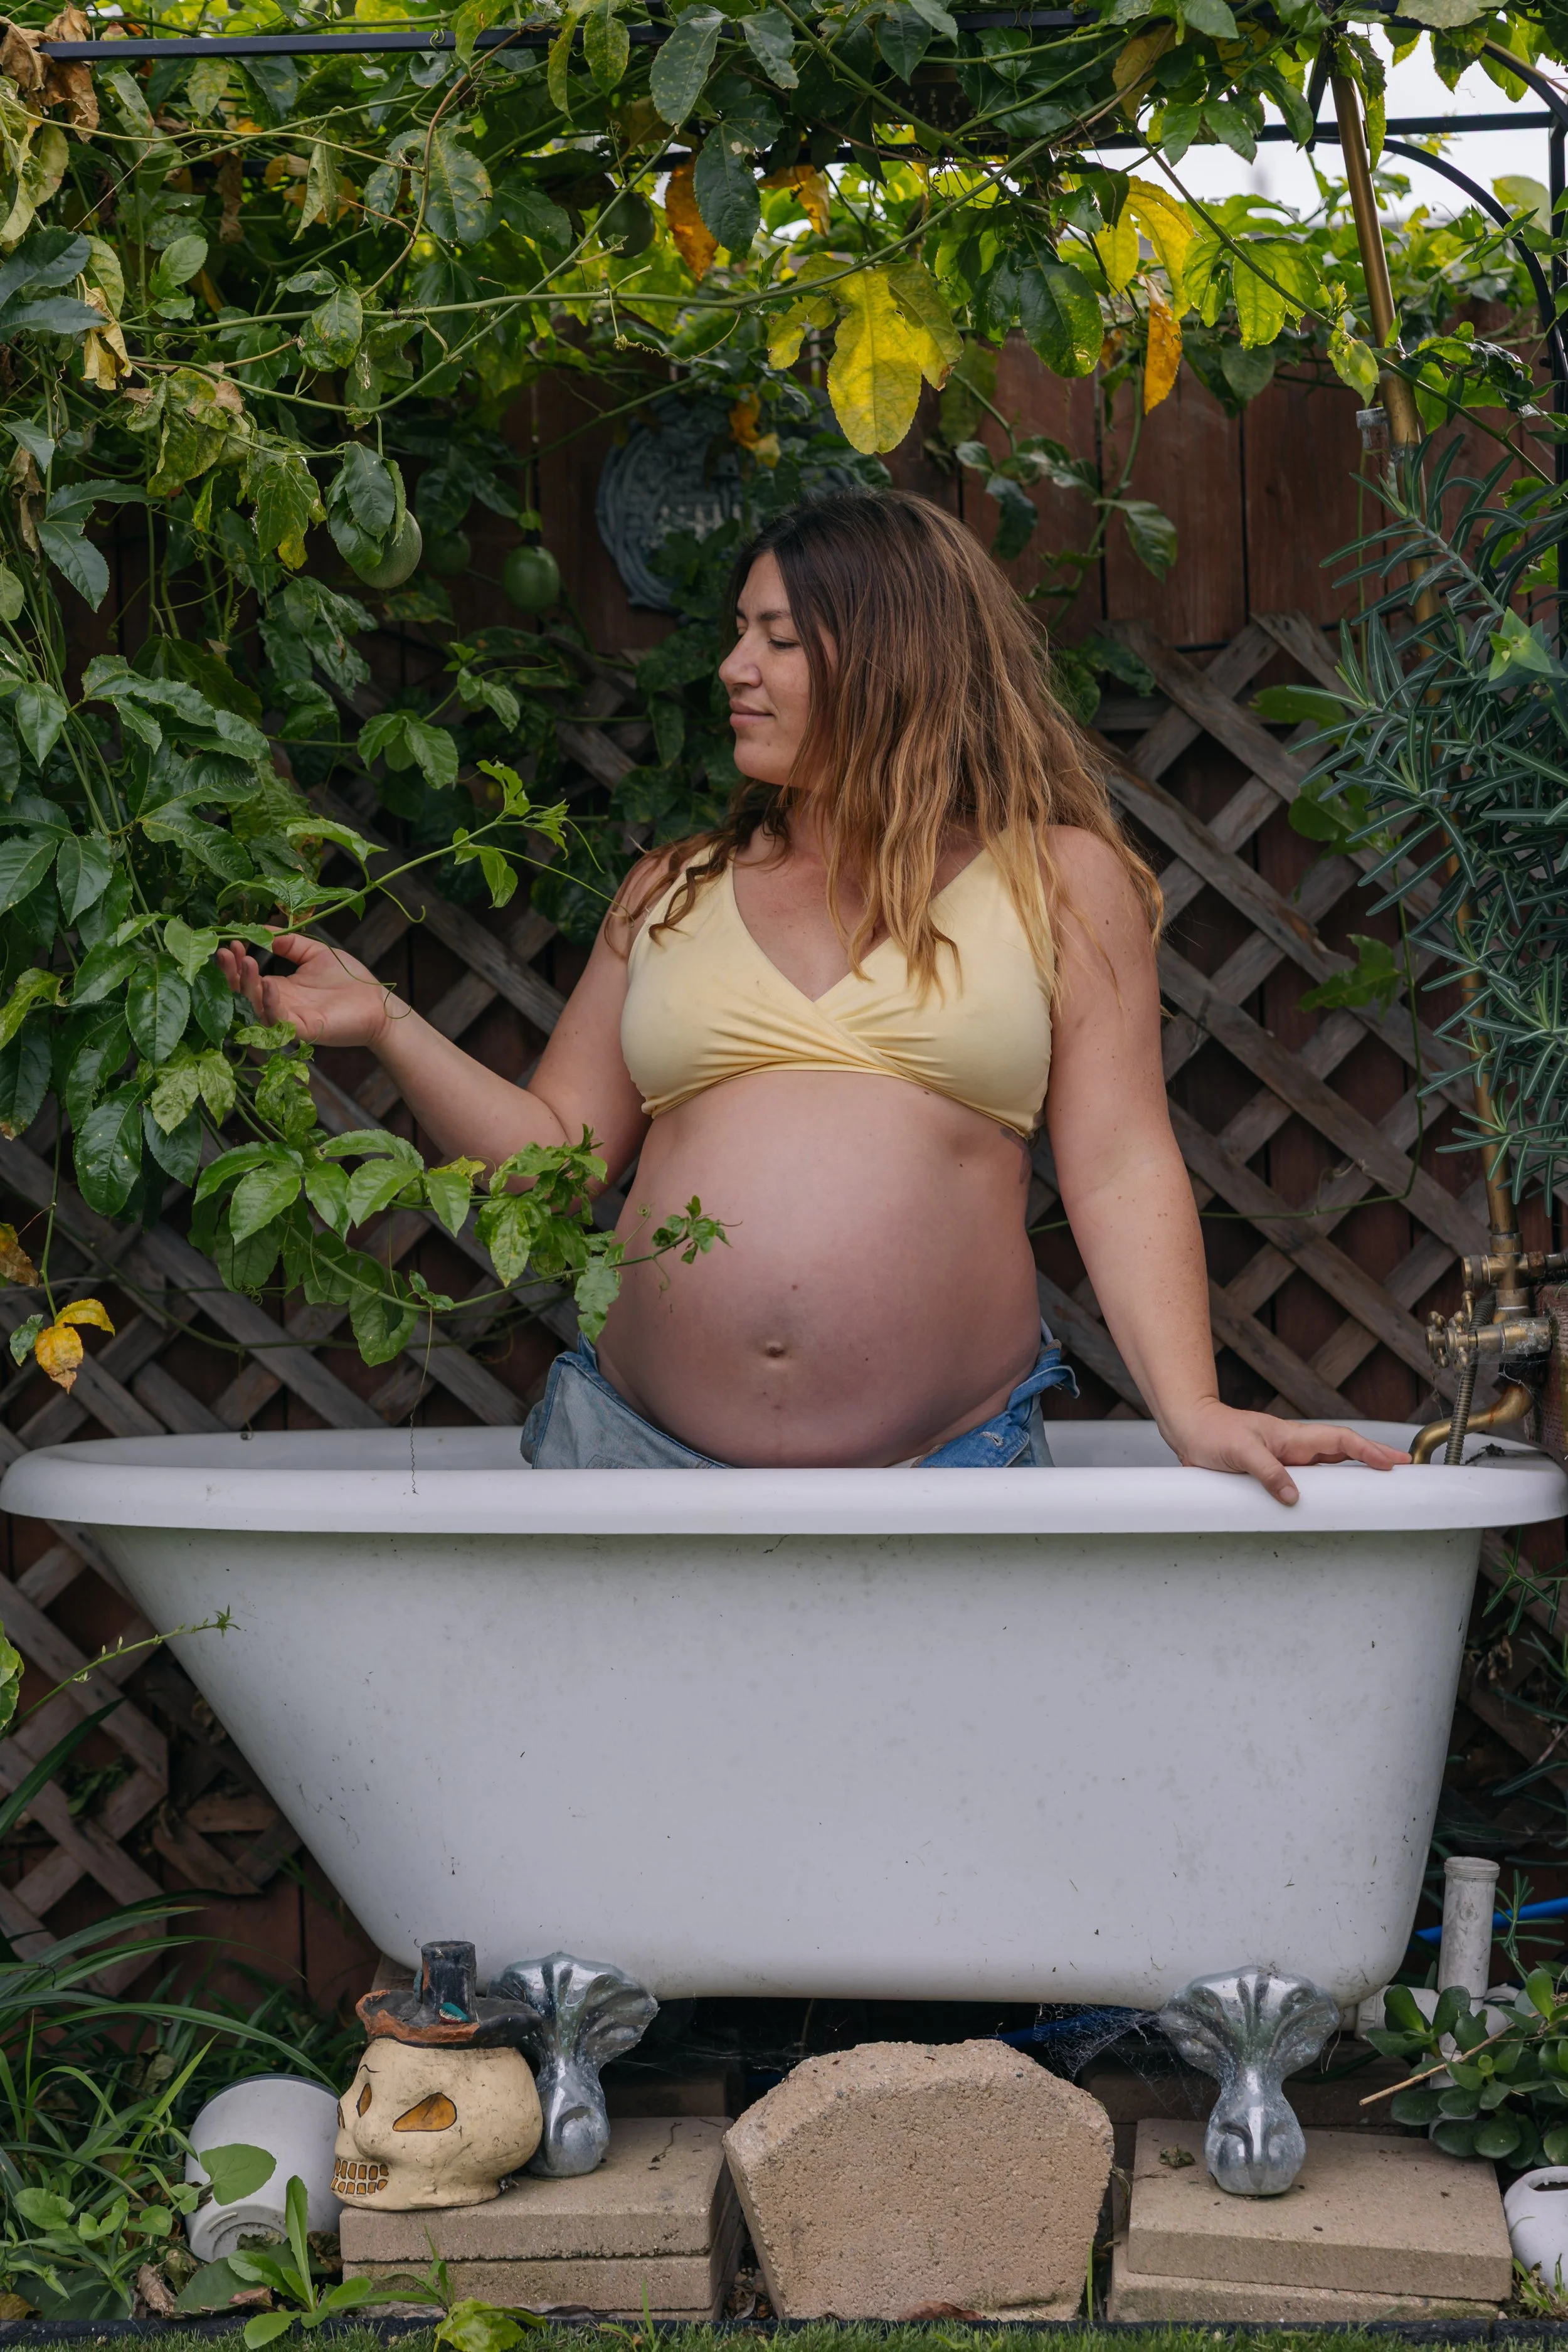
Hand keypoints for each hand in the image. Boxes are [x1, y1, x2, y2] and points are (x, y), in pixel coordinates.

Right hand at [216, 932, 400, 1051]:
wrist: (377, 1003)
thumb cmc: (350, 980)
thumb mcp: (315, 953)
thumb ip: (290, 943)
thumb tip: (262, 929)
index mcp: (280, 988)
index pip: (249, 977)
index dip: (237, 962)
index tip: (232, 942)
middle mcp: (280, 1005)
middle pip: (245, 993)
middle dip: (232, 973)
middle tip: (226, 952)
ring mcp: (289, 1019)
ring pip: (257, 1006)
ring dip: (247, 985)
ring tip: (246, 962)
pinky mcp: (303, 1030)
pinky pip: (279, 1019)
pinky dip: (270, 1002)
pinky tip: (267, 983)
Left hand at [1162, 1398, 1409, 1505]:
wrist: (1189, 1429)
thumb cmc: (1212, 1433)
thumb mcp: (1239, 1452)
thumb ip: (1267, 1472)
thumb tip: (1294, 1497)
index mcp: (1292, 1437)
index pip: (1340, 1442)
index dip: (1369, 1451)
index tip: (1394, 1462)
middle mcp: (1294, 1448)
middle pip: (1342, 1453)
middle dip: (1373, 1461)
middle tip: (1402, 1473)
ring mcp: (1286, 1460)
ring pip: (1327, 1468)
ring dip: (1352, 1476)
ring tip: (1377, 1491)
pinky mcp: (1273, 1472)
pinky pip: (1305, 1481)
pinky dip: (1323, 1491)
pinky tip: (1330, 1504)